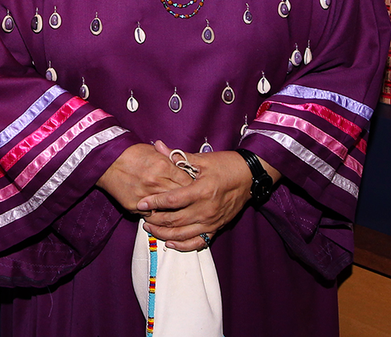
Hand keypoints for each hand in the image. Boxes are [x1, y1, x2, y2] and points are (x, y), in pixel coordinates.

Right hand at [96, 143, 193, 212]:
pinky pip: (152, 215)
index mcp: (163, 167)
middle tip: (193, 202)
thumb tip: (187, 167)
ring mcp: (145, 196)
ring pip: (168, 210)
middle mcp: (156, 183)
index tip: (197, 188)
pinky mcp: (135, 206)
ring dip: (175, 211)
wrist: (106, 161)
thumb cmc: (130, 154)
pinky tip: (161, 212)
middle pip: (180, 198)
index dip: (194, 186)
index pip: (188, 182)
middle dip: (188, 201)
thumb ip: (171, 160)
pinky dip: (158, 214)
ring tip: (181, 211)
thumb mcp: (154, 151)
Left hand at [137, 142, 266, 251]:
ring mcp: (212, 221)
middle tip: (142, 217)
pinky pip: (198, 242)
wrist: (249, 176)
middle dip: (155, 220)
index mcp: (201, 190)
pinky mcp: (217, 228)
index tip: (141, 204)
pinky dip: (182, 245)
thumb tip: (157, 145)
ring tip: (150, 229)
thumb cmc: (225, 165)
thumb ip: (177, 156)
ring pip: (183, 234)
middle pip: (175, 220)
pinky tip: (170, 243)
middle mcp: (206, 209)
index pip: (172, 201)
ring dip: (164, 234)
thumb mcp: (202, 159)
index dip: (154, 203)